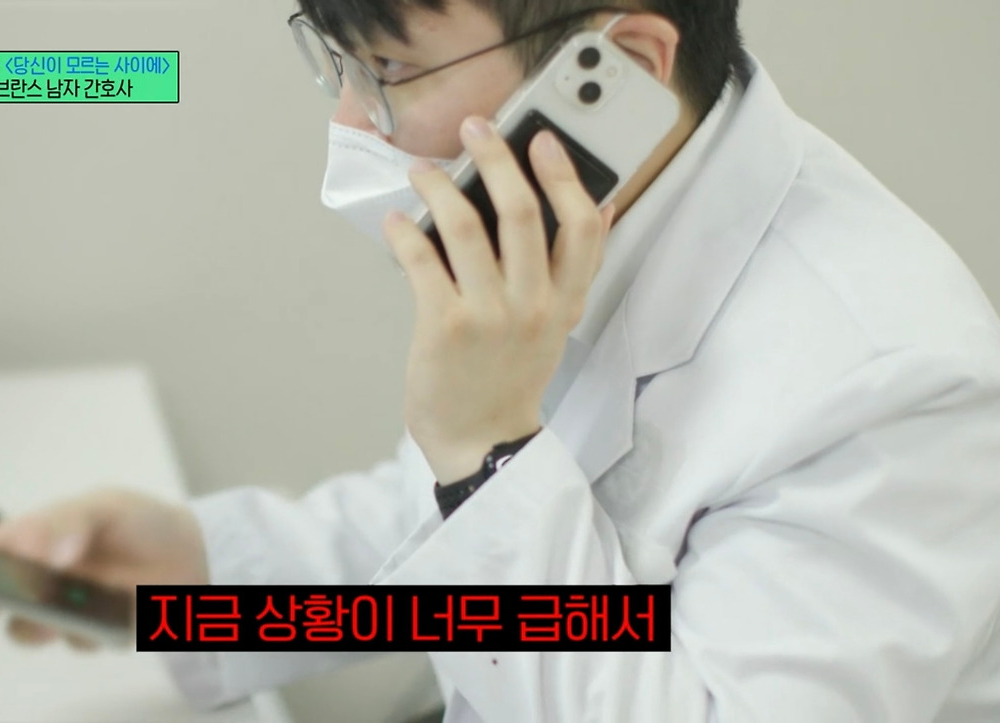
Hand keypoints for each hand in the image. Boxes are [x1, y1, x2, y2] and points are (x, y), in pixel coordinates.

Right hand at [0, 487, 208, 649]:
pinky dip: (94, 630)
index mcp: (32, 536)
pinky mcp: (90, 633)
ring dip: (44, 622)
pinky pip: (77, 642)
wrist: (190, 556)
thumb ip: (65, 524)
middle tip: (5, 598)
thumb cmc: (138, 523)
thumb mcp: (105, 508)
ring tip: (68, 609)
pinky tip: (118, 613)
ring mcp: (59, 608)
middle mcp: (36, 576)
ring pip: (28, 630)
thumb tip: (34, 554)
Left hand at [384, 116, 615, 482]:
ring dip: (438, 188)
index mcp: (564, 301)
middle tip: (474, 129)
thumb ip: (573, 269)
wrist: (481, 439)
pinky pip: (423, 261)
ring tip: (422, 170)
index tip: (542, 140)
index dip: (563, 176)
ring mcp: (488, 316)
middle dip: (496, 159)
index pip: (582, 227)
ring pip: (466, 229)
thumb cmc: (510, 376)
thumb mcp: (556, 324)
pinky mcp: (444, 327)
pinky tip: (398, 220)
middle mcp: (533, 306)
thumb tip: (601, 205)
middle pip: (521, 213)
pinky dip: (406, 232)